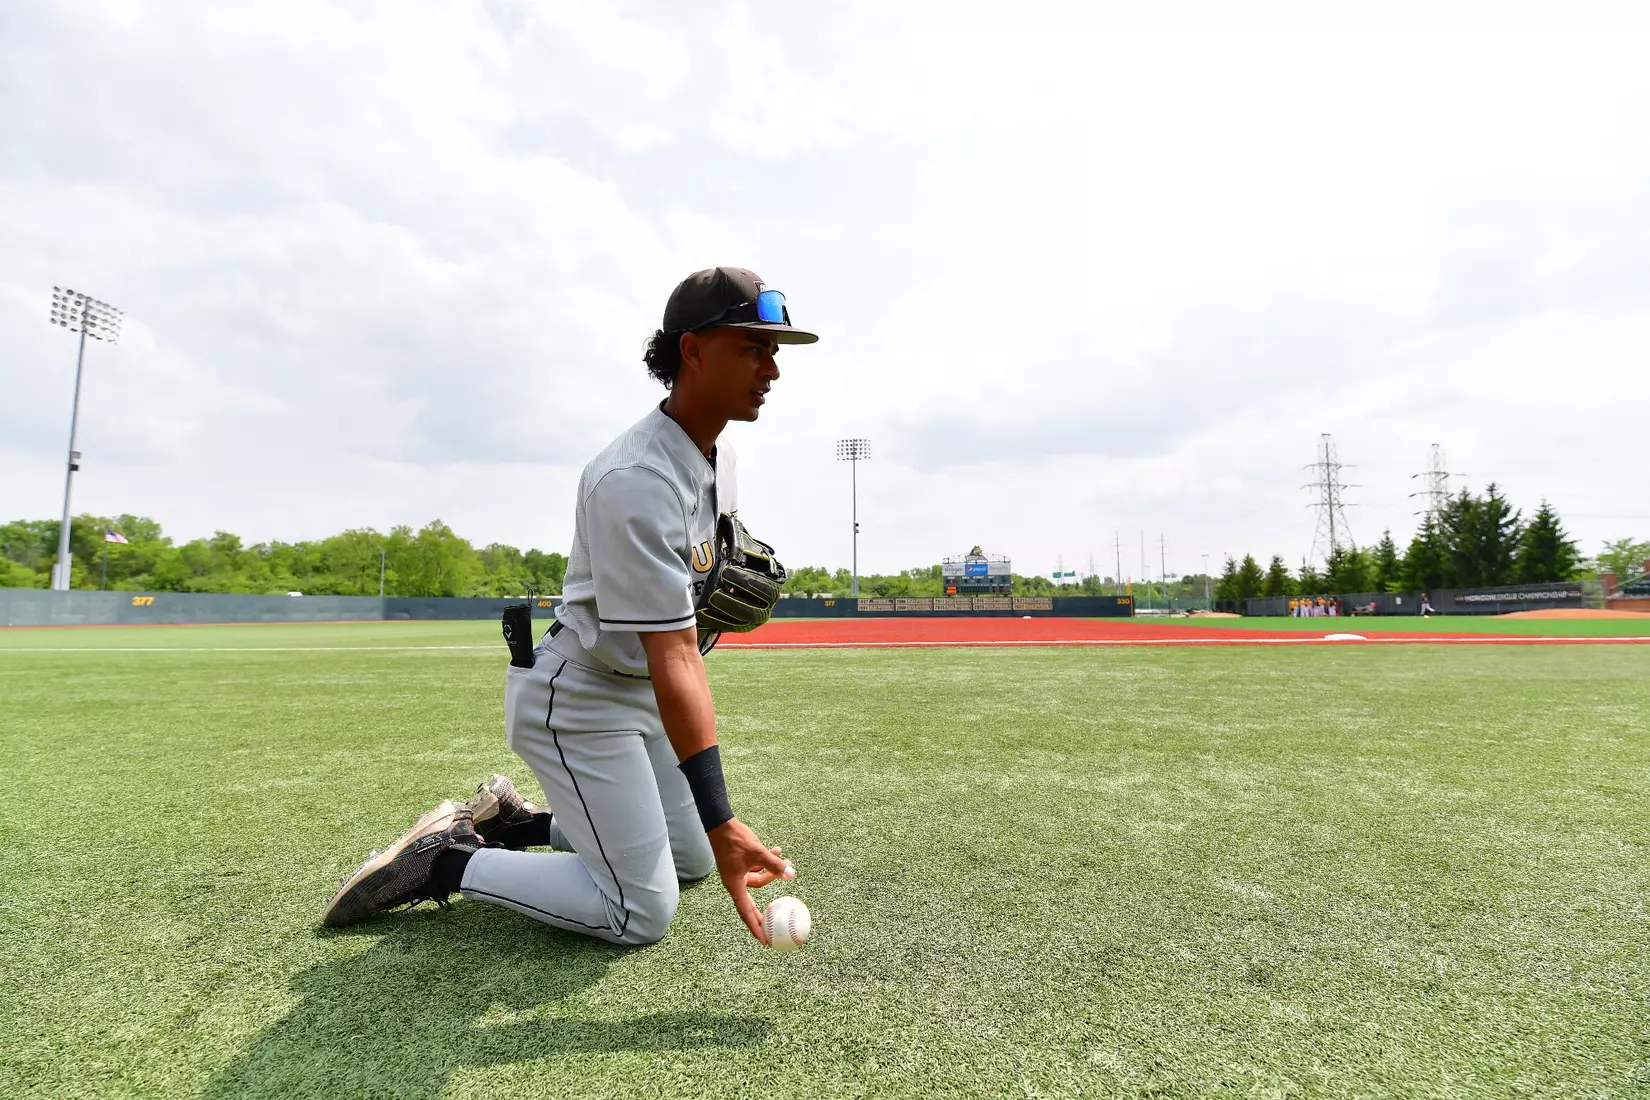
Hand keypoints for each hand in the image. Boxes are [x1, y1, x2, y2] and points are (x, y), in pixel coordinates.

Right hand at [707, 817, 794, 943]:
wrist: (721, 823)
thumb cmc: (735, 840)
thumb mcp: (757, 852)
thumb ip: (774, 864)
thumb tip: (791, 874)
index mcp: (735, 885)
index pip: (746, 912)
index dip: (755, 927)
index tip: (764, 940)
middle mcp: (736, 882)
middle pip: (752, 901)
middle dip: (765, 909)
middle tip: (776, 924)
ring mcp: (737, 873)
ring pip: (758, 879)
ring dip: (771, 871)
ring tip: (783, 857)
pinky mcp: (740, 863)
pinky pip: (756, 868)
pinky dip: (767, 862)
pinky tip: (777, 850)